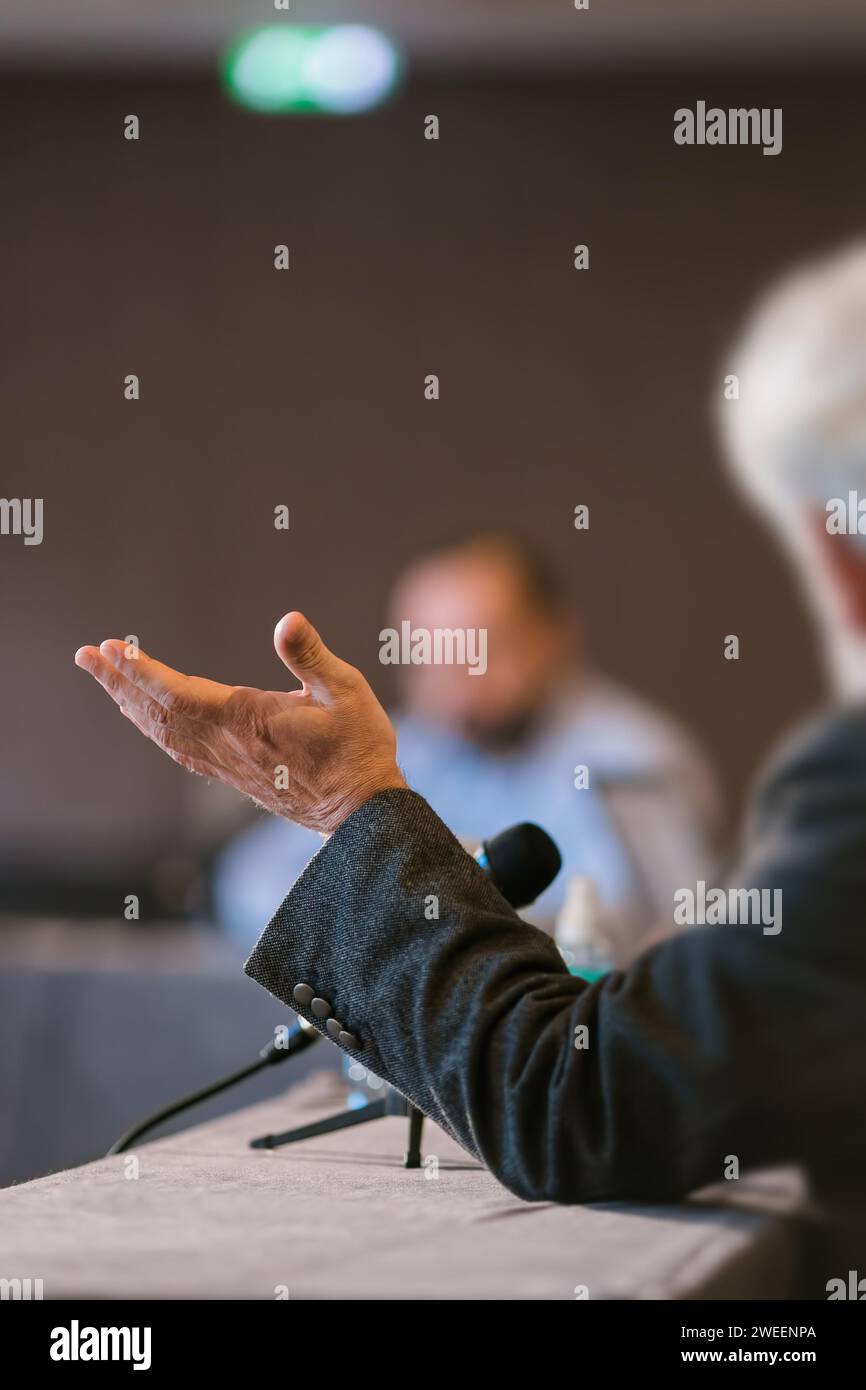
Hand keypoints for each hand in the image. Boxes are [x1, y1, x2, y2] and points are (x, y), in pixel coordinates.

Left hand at [74, 612, 406, 834]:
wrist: (361, 813)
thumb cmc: (358, 747)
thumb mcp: (346, 691)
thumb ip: (311, 656)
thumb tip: (288, 621)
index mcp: (245, 720)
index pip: (177, 692)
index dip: (140, 670)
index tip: (111, 648)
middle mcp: (226, 744)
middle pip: (157, 712)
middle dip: (119, 682)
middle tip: (87, 656)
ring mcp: (227, 763)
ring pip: (164, 733)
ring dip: (131, 704)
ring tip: (109, 680)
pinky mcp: (234, 775)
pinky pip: (180, 750)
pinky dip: (155, 729)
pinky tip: (149, 721)